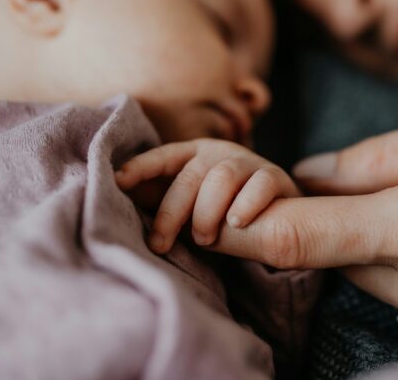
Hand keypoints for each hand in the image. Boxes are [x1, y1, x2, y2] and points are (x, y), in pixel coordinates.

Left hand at [116, 139, 301, 253]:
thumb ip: (165, 199)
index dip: (141, 167)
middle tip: (161, 244)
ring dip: (207, 212)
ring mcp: (249, 162)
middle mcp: (220, 152)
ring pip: (222, 179)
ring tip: (203, 240)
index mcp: (194, 153)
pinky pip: (259, 186)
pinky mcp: (275, 176)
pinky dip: (246, 205)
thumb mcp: (192, 202)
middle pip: (190, 176)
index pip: (164, 156)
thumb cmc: (224, 209)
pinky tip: (236, 223)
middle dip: (171, 212)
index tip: (118, 181)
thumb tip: (122, 201)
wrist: (279, 216)